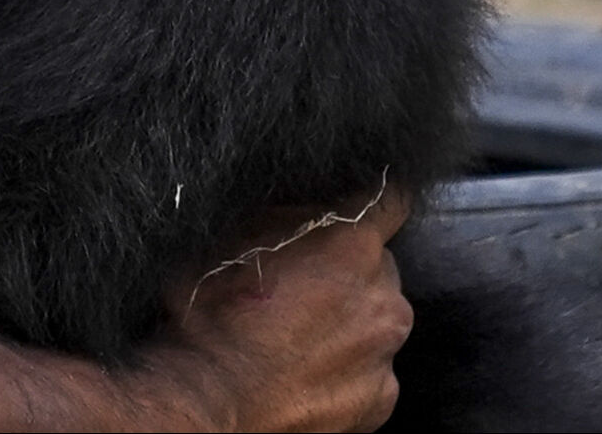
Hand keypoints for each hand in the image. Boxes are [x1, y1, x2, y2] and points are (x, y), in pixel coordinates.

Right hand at [154, 191, 413, 432]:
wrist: (209, 399)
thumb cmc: (213, 315)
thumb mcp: (233, 240)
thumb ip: (287, 220)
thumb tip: (311, 215)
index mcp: (352, 247)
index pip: (392, 201)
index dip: (372, 202)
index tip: (358, 208)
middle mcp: (385, 298)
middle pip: (380, 268)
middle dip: (348, 270)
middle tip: (301, 287)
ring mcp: (386, 354)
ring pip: (378, 320)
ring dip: (350, 320)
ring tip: (299, 337)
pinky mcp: (381, 399)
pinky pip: (373, 370)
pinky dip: (348, 367)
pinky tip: (306, 371)